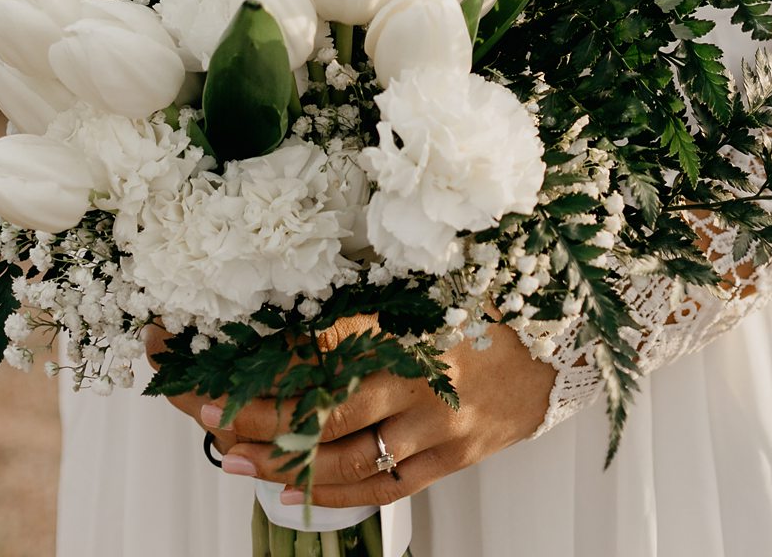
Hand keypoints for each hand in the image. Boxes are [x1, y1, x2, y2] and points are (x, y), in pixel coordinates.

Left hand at [198, 321, 555, 508]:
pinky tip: (294, 490)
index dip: (266, 358)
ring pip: (345, 456)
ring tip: (234, 457)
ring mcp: (437, 425)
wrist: (564, 341)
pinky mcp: (452, 459)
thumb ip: (371, 287)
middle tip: (207, 414)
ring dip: (283, 460)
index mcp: (412, 318)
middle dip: (258, 415)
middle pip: (323, 408)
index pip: (321, 346)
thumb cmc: (488, 300)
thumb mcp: (431, 278)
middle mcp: (422, 376)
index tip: (218, 361)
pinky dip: (334, 493)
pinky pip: (382, 487)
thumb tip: (294, 289)